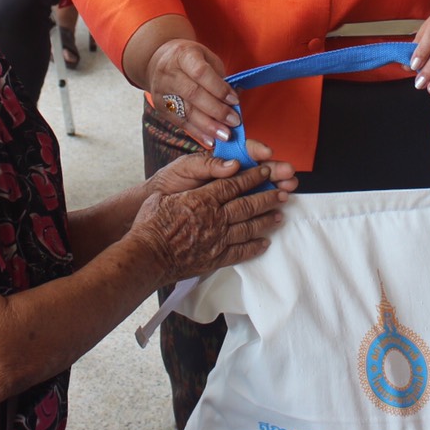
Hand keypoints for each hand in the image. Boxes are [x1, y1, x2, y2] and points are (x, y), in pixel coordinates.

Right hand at [128, 162, 288, 282]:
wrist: (147, 256)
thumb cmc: (150, 224)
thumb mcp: (164, 196)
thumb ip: (186, 188)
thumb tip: (207, 176)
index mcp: (202, 200)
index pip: (233, 185)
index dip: (252, 176)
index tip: (265, 170)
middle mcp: (214, 218)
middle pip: (247, 205)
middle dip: (267, 197)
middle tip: (283, 192)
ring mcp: (217, 240)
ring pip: (248, 227)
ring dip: (266, 220)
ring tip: (280, 215)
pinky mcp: (215, 258)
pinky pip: (240, 252)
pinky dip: (254, 247)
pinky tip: (265, 243)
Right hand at [146, 39, 239, 146]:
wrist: (158, 62)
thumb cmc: (190, 60)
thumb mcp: (206, 58)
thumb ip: (220, 76)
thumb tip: (236, 97)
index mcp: (183, 55)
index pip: (201, 73)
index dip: (219, 88)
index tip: (235, 100)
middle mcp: (169, 73)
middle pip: (193, 94)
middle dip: (216, 110)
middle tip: (234, 122)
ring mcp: (162, 91)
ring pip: (186, 111)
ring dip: (208, 126)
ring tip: (225, 135)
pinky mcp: (160, 107)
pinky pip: (180, 122)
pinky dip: (197, 133)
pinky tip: (211, 140)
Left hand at [150, 140, 297, 195]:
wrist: (157, 209)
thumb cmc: (170, 184)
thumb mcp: (185, 169)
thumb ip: (208, 164)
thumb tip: (233, 163)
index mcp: (220, 159)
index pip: (243, 150)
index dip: (257, 150)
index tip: (267, 153)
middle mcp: (230, 174)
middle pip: (258, 168)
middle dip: (275, 169)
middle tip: (289, 173)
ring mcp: (233, 192)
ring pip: (261, 186)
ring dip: (277, 185)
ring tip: (290, 187)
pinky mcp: (232, 210)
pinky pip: (253, 206)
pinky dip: (268, 206)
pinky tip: (279, 206)